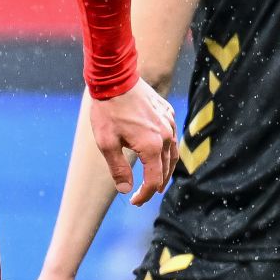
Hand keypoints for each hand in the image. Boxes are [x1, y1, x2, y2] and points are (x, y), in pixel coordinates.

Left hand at [90, 78, 177, 204]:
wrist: (115, 78)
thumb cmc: (108, 111)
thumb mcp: (107, 143)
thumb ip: (118, 169)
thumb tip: (126, 190)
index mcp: (152, 146)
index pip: (154, 180)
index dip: (145, 194)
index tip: (134, 201)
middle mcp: (166, 136)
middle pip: (166, 169)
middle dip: (155, 185)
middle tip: (143, 195)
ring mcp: (168, 123)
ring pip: (173, 153)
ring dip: (165, 169)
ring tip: (156, 180)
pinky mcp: (167, 112)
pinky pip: (171, 136)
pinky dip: (167, 150)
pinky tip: (158, 152)